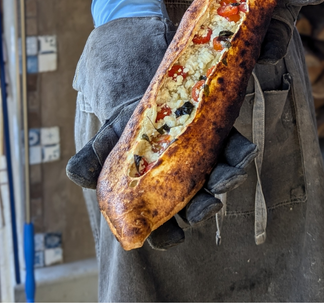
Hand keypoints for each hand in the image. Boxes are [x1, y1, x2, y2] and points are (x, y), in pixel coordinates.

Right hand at [67, 16, 257, 249]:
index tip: (176, 237)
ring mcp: (201, 155)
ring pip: (218, 176)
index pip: (161, 219)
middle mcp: (181, 174)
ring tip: (230, 174)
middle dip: (206, 206)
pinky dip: (240, 151)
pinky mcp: (215, 133)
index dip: (168, 234)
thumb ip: (92, 158)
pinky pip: (232, 146)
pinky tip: (246, 149)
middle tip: (210, 204)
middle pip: (197, 201)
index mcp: (155, 186)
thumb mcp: (107, 138)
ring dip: (227, 179)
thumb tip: (77, 176)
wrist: (146, 87)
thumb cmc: (127, 121)